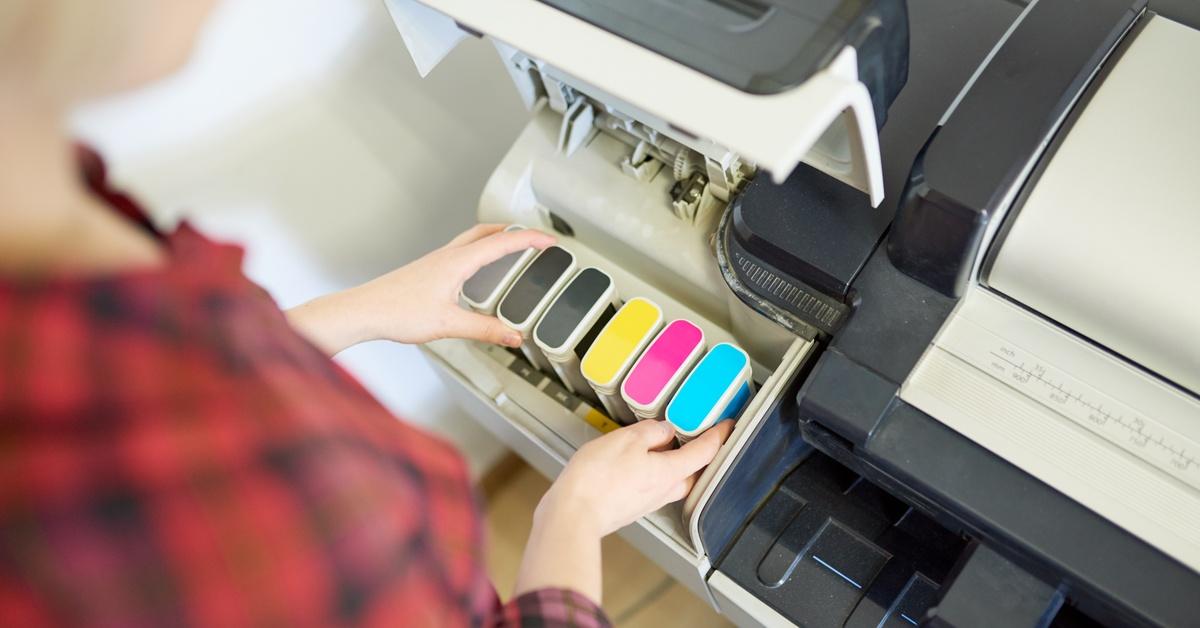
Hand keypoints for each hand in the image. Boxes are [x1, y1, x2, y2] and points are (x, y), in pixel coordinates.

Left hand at [286, 224, 554, 354]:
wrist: (364, 311)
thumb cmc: (397, 312)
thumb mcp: (448, 325)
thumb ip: (485, 330)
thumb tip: (513, 335)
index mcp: (457, 262)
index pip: (502, 243)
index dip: (530, 240)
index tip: (550, 241)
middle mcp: (447, 256)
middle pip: (487, 232)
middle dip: (514, 231)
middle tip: (535, 237)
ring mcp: (436, 261)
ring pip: (473, 239)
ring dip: (496, 238)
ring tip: (512, 246)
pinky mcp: (428, 270)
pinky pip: (461, 251)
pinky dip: (479, 250)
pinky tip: (477, 269)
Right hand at [514, 420, 734, 601]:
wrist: (572, 515)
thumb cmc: (597, 480)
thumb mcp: (626, 440)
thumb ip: (651, 432)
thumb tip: (665, 431)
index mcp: (669, 472)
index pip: (705, 452)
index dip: (719, 435)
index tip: (727, 425)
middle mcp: (663, 491)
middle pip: (691, 471)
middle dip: (697, 454)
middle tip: (696, 434)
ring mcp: (646, 502)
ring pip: (670, 481)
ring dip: (671, 463)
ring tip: (659, 445)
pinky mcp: (630, 507)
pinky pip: (649, 487)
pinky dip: (649, 472)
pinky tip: (634, 463)